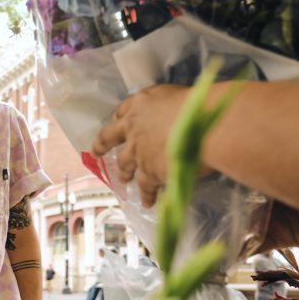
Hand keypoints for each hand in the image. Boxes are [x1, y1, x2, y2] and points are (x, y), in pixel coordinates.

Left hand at [92, 85, 204, 206]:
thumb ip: (166, 109)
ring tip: (124, 180)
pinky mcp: (149, 171)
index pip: (122, 110)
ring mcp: (138, 151)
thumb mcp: (177, 97)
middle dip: (102, 145)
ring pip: (125, 164)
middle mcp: (133, 127)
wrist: (202, 126)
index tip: (114, 123)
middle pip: (110, 137)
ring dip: (124, 173)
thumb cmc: (199, 105)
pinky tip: (147, 202)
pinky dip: (147, 195)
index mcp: (141, 104)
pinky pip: (145, 186)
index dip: (118, 119)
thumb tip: (171, 118)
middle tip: (96, 153)